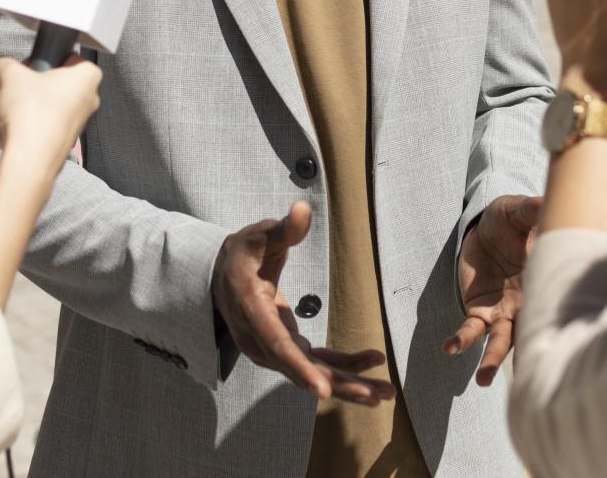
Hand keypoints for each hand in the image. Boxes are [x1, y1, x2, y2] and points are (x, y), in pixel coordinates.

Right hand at [0, 56, 101, 178]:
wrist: (30, 162)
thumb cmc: (31, 113)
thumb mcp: (11, 76)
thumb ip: (5, 64)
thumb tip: (2, 67)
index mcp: (88, 76)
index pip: (67, 56)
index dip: (45, 59)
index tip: (29, 68)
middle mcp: (90, 99)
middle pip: (53, 83)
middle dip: (29, 88)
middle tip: (16, 92)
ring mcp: (78, 122)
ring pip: (44, 106)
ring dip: (21, 111)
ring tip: (9, 117)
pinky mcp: (65, 141)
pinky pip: (40, 127)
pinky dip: (22, 130)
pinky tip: (8, 136)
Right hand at [212, 202, 394, 405]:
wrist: (221, 276)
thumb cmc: (244, 253)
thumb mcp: (260, 236)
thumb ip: (284, 229)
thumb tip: (303, 210)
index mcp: (252, 311)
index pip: (277, 345)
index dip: (300, 368)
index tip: (323, 390)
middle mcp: (261, 340)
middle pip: (301, 369)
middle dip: (340, 385)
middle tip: (375, 396)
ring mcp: (274, 349)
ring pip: (312, 372)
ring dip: (349, 384)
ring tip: (385, 393)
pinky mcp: (287, 348)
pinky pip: (317, 362)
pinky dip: (345, 365)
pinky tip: (373, 360)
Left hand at [444, 194, 541, 384]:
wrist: (487, 227)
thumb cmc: (510, 220)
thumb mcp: (518, 211)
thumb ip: (531, 209)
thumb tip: (546, 200)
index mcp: (544, 281)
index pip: (554, 303)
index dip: (557, 318)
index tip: (562, 340)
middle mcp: (527, 303)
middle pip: (531, 332)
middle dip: (531, 354)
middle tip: (535, 379)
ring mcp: (503, 311)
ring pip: (500, 340)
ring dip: (492, 360)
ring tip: (483, 381)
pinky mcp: (479, 310)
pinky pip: (470, 329)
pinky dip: (461, 339)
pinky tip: (449, 348)